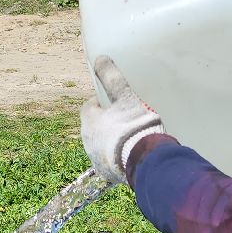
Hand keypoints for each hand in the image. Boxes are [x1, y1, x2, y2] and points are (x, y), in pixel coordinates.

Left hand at [80, 56, 164, 184]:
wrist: (144, 162)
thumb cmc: (134, 126)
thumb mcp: (126, 97)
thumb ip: (113, 77)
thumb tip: (100, 58)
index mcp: (89, 121)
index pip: (89, 107)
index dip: (100, 103)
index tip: (112, 102)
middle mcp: (87, 141)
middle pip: (94, 127)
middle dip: (105, 122)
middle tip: (124, 119)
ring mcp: (95, 160)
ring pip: (101, 145)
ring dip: (110, 140)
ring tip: (129, 137)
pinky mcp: (106, 174)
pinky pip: (109, 161)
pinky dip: (116, 156)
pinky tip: (130, 154)